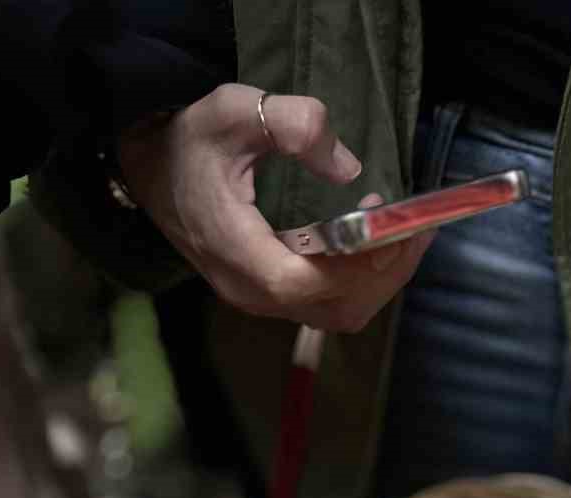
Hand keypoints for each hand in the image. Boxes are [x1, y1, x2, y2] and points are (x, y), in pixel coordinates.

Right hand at [117, 85, 431, 329]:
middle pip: (334, 308)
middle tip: (416, 225)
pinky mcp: (275, 296)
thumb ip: (292, 125)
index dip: (355, 263)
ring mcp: (263, 300)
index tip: (391, 224)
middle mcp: (251, 292)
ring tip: (408, 233)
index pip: (305, 282)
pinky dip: (365, 280)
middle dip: (384, 271)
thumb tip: (348, 167)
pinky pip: (332, 305)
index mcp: (236, 253)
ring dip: (380, 279)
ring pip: (339, 314)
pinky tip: (382, 244)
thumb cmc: (192, 142)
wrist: (154, 172)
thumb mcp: (233, 111)